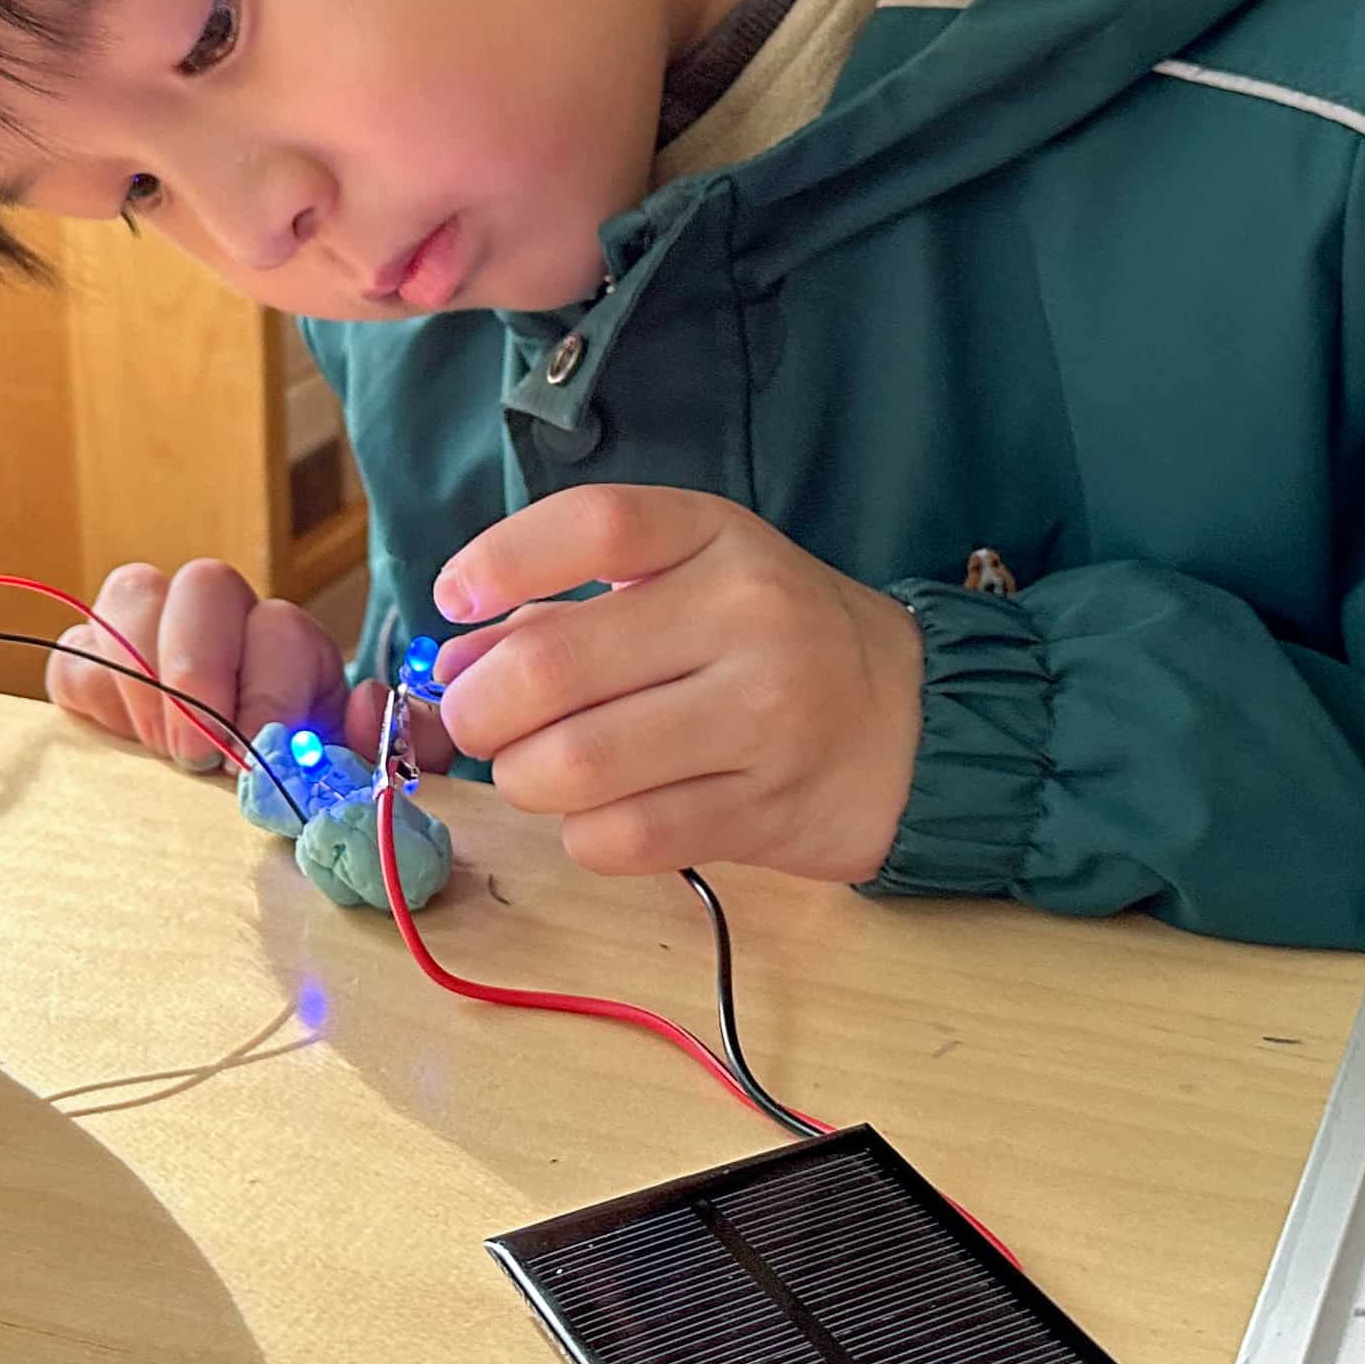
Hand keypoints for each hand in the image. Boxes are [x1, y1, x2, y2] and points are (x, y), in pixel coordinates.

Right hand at [48, 558, 409, 772]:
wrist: (233, 795)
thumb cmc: (294, 783)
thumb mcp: (353, 770)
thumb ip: (387, 744)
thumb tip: (370, 703)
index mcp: (291, 643)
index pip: (281, 629)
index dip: (268, 692)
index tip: (255, 755)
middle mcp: (226, 618)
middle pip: (205, 583)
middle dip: (198, 669)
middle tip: (195, 752)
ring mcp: (152, 631)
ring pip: (135, 595)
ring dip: (143, 678)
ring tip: (158, 750)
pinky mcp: (90, 663)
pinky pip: (76, 654)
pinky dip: (93, 696)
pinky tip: (120, 743)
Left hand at [430, 487, 925, 882]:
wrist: (911, 722)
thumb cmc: (773, 643)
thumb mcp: (687, 585)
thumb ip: (566, 611)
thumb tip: (453, 666)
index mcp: (718, 537)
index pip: (595, 526)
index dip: (501, 559)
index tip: (455, 597)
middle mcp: (746, 617)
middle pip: (551, 666)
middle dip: (480, 708)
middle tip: (481, 719)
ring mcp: (763, 717)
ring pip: (572, 765)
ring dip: (523, 779)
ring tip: (541, 770)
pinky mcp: (764, 810)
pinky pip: (620, 837)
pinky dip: (582, 834)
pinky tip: (602, 813)